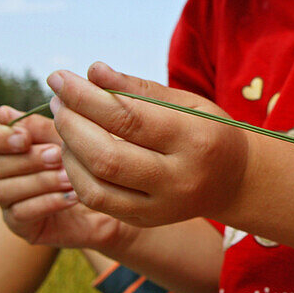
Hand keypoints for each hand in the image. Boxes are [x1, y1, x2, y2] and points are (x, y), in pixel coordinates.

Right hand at [0, 106, 134, 249]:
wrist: (109, 199)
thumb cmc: (84, 161)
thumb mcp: (67, 139)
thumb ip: (40, 128)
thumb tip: (3, 112)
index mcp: (9, 148)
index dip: (1, 138)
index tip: (25, 138)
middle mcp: (1, 174)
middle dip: (24, 160)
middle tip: (56, 155)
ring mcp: (8, 202)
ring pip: (2, 190)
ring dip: (38, 181)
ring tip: (70, 177)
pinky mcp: (20, 225)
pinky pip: (21, 214)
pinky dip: (47, 202)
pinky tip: (73, 196)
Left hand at [48, 62, 249, 226]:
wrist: (235, 181)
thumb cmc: (208, 131)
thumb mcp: (187, 102)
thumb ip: (139, 89)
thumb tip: (92, 71)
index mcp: (195, 139)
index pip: (128, 118)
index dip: (86, 97)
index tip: (60, 78)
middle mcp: (178, 179)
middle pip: (107, 156)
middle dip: (71, 125)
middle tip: (58, 100)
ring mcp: (161, 207)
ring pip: (95, 186)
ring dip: (68, 151)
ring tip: (65, 123)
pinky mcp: (146, 220)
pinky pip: (98, 201)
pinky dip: (77, 174)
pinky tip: (75, 150)